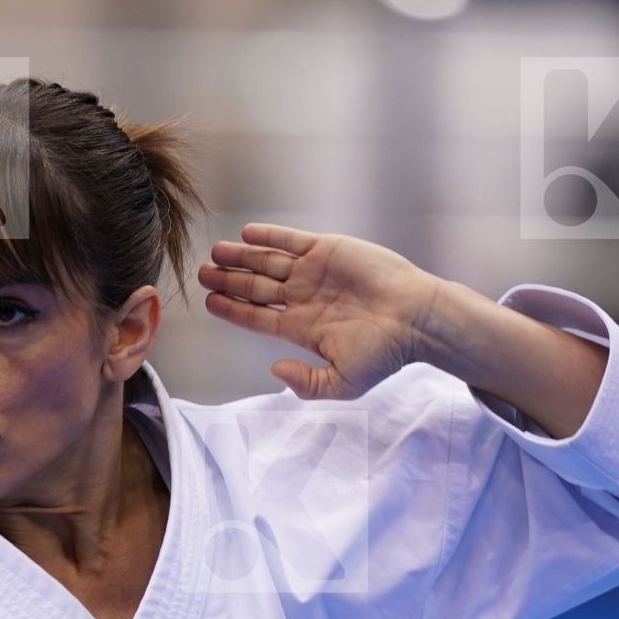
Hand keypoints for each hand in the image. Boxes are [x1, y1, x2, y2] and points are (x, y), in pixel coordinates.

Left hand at [197, 223, 442, 400]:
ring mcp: (314, 273)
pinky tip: (246, 234)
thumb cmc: (384, 353)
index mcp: (302, 327)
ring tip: (216, 252)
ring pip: (268, 262)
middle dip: (228, 280)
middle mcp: (303, 298)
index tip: (209, 301)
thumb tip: (275, 370)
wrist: (416, 320)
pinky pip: (292, 241)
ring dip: (241, 257)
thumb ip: (307, 383)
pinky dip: (269, 237)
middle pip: (255, 287)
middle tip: (202, 273)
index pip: (256, 317)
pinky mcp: (329, 250)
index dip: (232, 310)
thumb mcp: (342, 382)